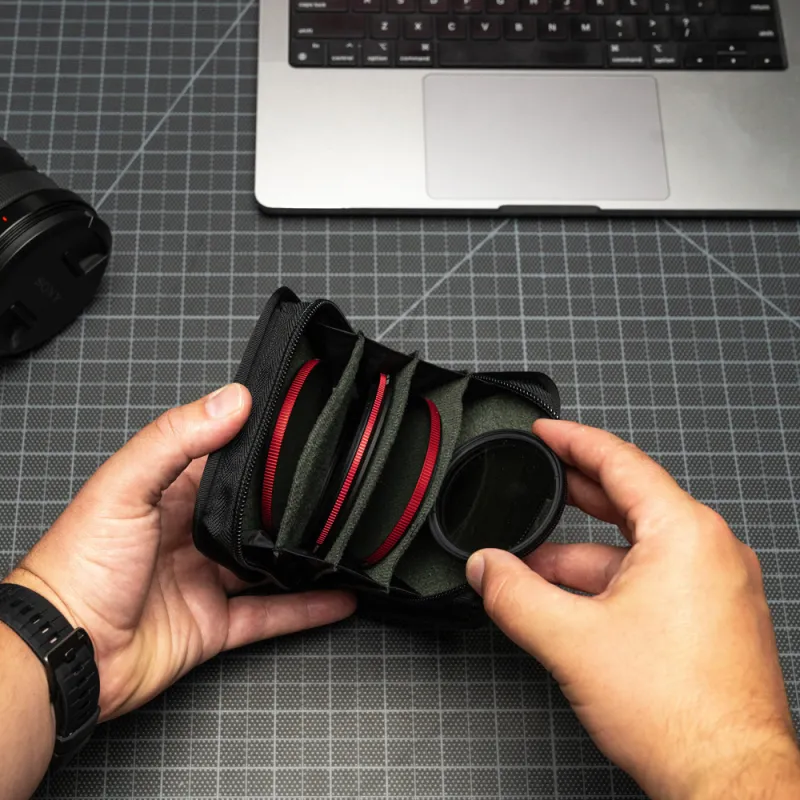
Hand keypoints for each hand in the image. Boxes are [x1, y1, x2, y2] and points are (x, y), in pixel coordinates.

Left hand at [4, 384, 354, 720]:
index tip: (304, 431)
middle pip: (253, 514)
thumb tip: (233, 399)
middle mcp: (190, 534)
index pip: (225, 461)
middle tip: (337, 487)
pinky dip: (306, 609)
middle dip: (291, 504)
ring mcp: (204, 580)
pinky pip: (270, 613)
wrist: (64, 652)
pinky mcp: (214, 624)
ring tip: (344, 538)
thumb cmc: (78, 566)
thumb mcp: (126, 486)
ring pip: (267, 564)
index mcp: (169, 495)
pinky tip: (338, 596)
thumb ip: (177, 439)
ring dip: (303, 555)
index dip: (262, 447)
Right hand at [467, 420, 799, 799]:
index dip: (574, 441)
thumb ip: (514, 594)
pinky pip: (651, 578)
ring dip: (581, 554)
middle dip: (574, 494)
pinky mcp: (712, 617)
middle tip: (536, 478)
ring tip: (531, 565)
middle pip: (628, 501)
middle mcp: (710, 550)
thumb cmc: (678, 712)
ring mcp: (715, 585)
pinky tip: (568, 600)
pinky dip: (607, 582)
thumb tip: (483, 568)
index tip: (545, 431)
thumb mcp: (571, 640)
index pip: (621, 462)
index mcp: (685, 534)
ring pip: (634, 549)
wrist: (729, 781)